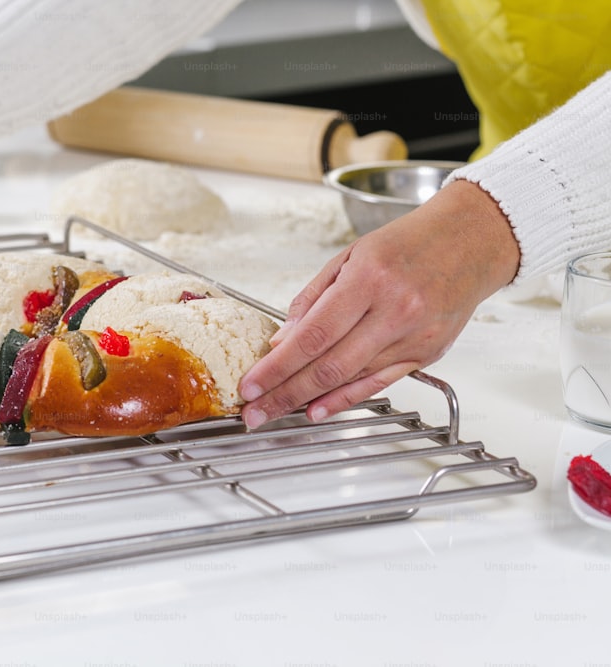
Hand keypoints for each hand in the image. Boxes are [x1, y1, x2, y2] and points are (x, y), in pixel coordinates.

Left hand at [238, 179, 520, 427]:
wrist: (471, 241)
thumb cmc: (408, 243)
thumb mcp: (350, 255)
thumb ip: (312, 299)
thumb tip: (281, 340)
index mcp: (369, 280)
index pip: (312, 336)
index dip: (277, 367)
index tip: (250, 385)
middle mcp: (394, 312)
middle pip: (328, 366)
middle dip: (284, 393)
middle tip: (253, 412)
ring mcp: (414, 337)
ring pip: (350, 379)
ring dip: (308, 400)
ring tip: (275, 412)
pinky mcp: (427, 354)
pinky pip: (378, 384)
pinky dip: (344, 400)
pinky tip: (317, 410)